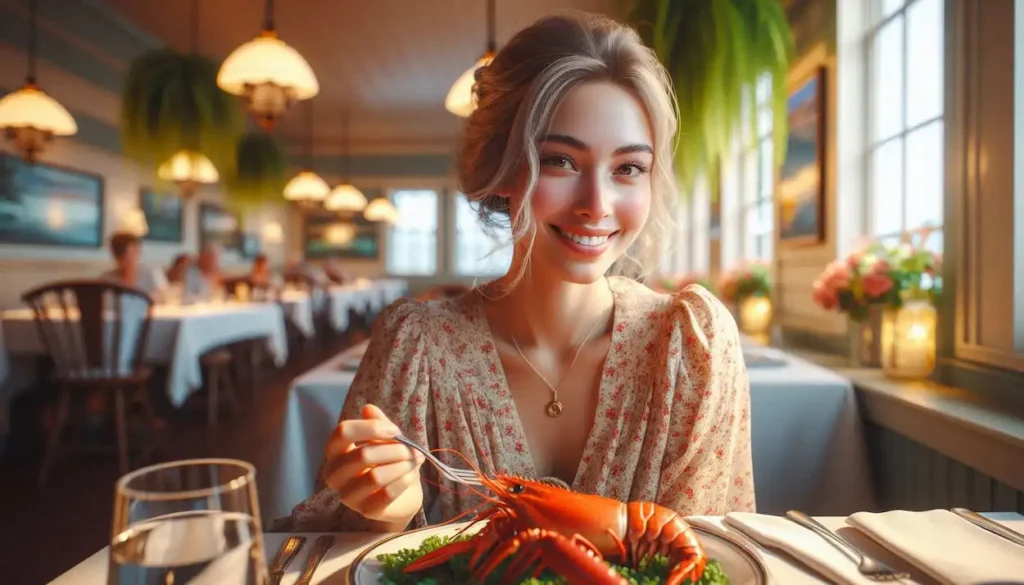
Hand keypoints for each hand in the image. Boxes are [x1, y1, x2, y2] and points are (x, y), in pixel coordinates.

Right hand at [324, 404, 424, 529]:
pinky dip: (404, 481)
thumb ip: (377, 424)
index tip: (394, 431)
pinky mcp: (366, 511)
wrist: (402, 494)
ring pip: (376, 477)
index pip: (343, 432)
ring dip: (402, 465)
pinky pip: (387, 493)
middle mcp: (334, 475)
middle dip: (394, 450)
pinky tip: (412, 475)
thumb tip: (368, 408)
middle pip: (362, 455)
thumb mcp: (385, 438)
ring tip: (415, 461)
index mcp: (335, 451)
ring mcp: (348, 496)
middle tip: (412, 450)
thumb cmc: (389, 462)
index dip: (371, 428)